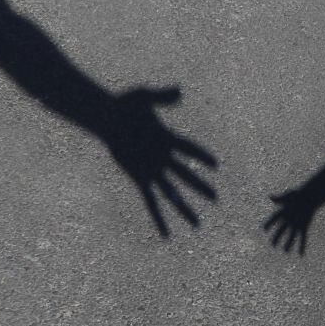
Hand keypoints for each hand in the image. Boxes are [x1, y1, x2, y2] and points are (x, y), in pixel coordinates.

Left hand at [102, 87, 215, 235]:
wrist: (107, 117)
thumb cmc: (126, 105)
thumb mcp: (142, 97)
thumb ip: (160, 97)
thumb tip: (180, 92)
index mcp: (168, 138)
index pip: (188, 148)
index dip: (201, 155)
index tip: (216, 164)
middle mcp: (164, 157)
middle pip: (186, 175)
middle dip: (200, 187)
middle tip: (217, 199)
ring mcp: (152, 170)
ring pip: (171, 193)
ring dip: (184, 208)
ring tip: (197, 225)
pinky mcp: (139, 179)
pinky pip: (150, 200)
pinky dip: (158, 216)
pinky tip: (166, 233)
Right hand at [263, 190, 317, 254]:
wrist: (310, 196)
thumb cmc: (298, 195)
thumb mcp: (289, 195)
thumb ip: (280, 198)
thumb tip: (270, 197)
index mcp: (283, 212)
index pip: (274, 219)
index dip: (269, 223)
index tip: (263, 229)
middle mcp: (288, 219)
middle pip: (281, 230)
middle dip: (277, 237)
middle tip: (272, 245)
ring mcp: (296, 224)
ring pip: (291, 235)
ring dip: (289, 243)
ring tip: (285, 251)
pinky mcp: (304, 226)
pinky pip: (302, 237)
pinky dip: (301, 246)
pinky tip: (300, 254)